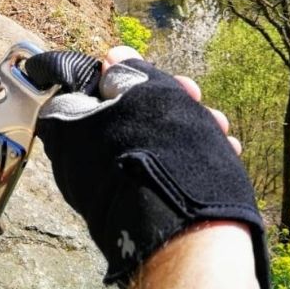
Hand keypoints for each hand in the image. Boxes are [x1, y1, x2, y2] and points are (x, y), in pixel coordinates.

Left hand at [24, 47, 269, 288]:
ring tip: (218, 128)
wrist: (187, 233)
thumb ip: (126, 73)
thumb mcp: (145, 95)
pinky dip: (185, 157)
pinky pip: (155, 170)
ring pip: (147, 140)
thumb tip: (111, 56)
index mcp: (68, 128)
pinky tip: (221, 152)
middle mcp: (78, 158)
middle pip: (122, 112)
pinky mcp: (131, 207)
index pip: (85, 87)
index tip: (151, 73)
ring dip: (185, 126)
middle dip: (165, 100)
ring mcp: (104, 186)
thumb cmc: (163, 152)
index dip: (122, 74)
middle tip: (195, 96)